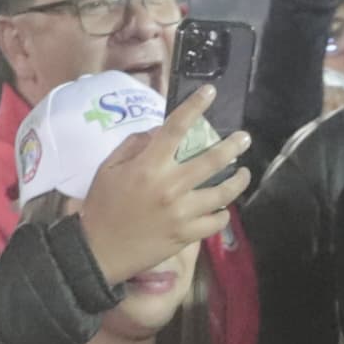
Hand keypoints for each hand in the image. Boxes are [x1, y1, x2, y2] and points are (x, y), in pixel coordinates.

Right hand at [74, 83, 254, 278]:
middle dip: (232, 146)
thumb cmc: (102, 207)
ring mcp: (181, 213)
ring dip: (237, 181)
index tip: (210, 92)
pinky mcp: (186, 235)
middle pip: (211, 160)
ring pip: (221, 193)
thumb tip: (158, 131)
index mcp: (149, 166)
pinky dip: (223, 213)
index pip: (176, 128)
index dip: (195, 107)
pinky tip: (223, 207)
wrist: (99, 251)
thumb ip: (134, 145)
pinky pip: (215, 222)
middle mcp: (170, 187)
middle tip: (244, 138)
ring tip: (244, 173)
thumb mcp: (109, 168)